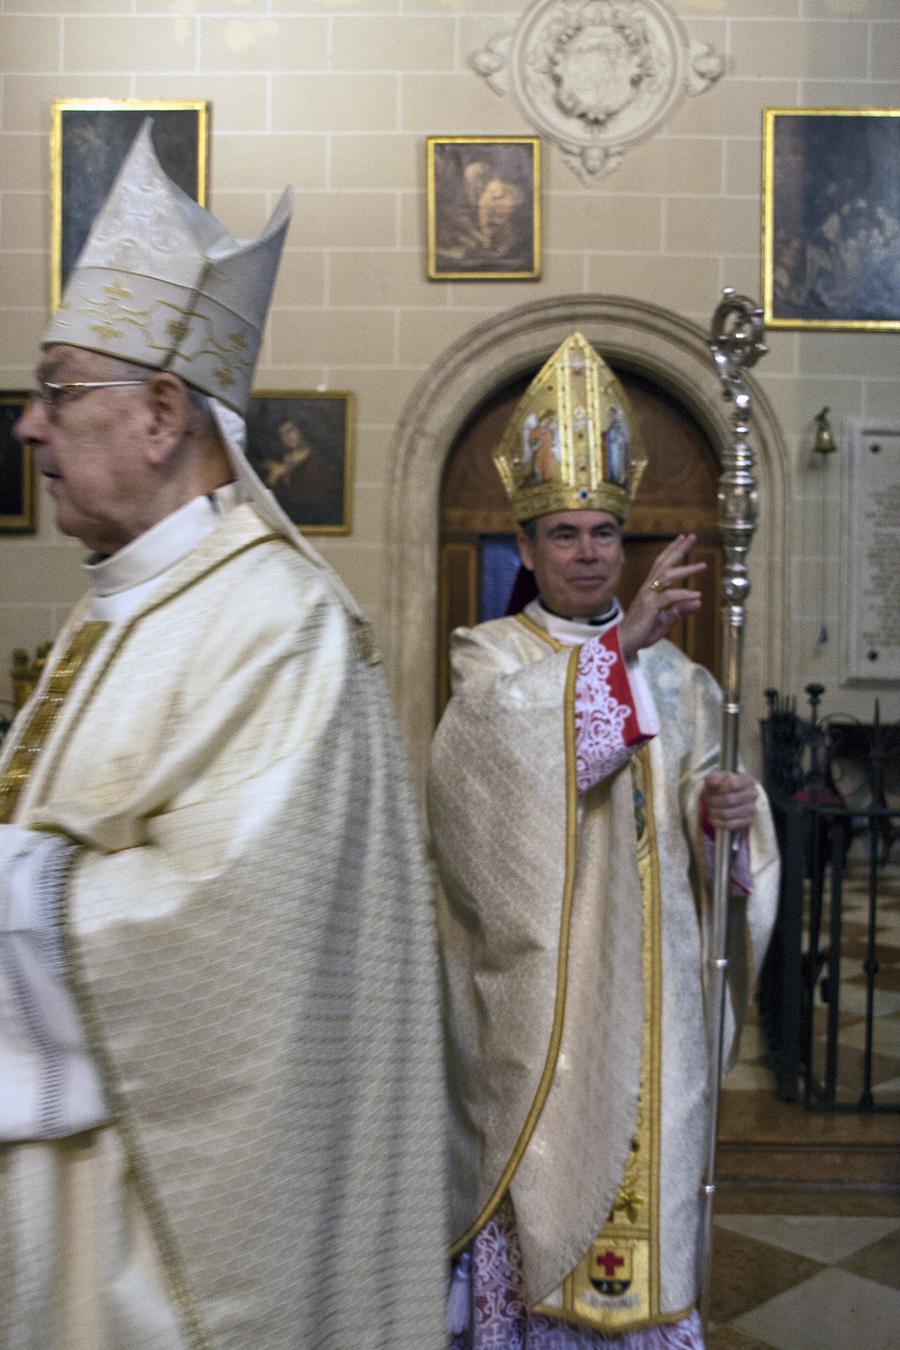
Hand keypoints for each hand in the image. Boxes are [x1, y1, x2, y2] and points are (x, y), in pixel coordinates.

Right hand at [617, 534, 705, 659]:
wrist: (626, 643)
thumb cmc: (643, 631)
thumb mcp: (666, 620)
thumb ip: (681, 610)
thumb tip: (699, 602)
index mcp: (651, 588)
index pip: (662, 564)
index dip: (672, 550)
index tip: (683, 538)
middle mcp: (648, 588)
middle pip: (664, 563)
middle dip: (678, 550)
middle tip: (692, 536)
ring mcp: (647, 596)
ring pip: (666, 576)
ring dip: (685, 569)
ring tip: (702, 566)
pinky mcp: (649, 607)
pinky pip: (667, 597)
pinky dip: (682, 594)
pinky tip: (695, 595)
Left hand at [702, 771, 756, 831]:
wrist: (730, 797)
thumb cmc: (723, 786)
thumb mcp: (717, 778)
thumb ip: (713, 778)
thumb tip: (714, 782)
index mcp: (747, 780)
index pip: (731, 784)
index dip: (718, 789)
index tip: (711, 789)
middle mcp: (753, 794)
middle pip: (728, 800)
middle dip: (713, 801)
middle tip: (707, 800)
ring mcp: (752, 808)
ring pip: (727, 814)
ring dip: (713, 812)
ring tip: (710, 809)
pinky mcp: (748, 821)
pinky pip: (729, 825)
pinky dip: (717, 822)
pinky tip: (711, 818)